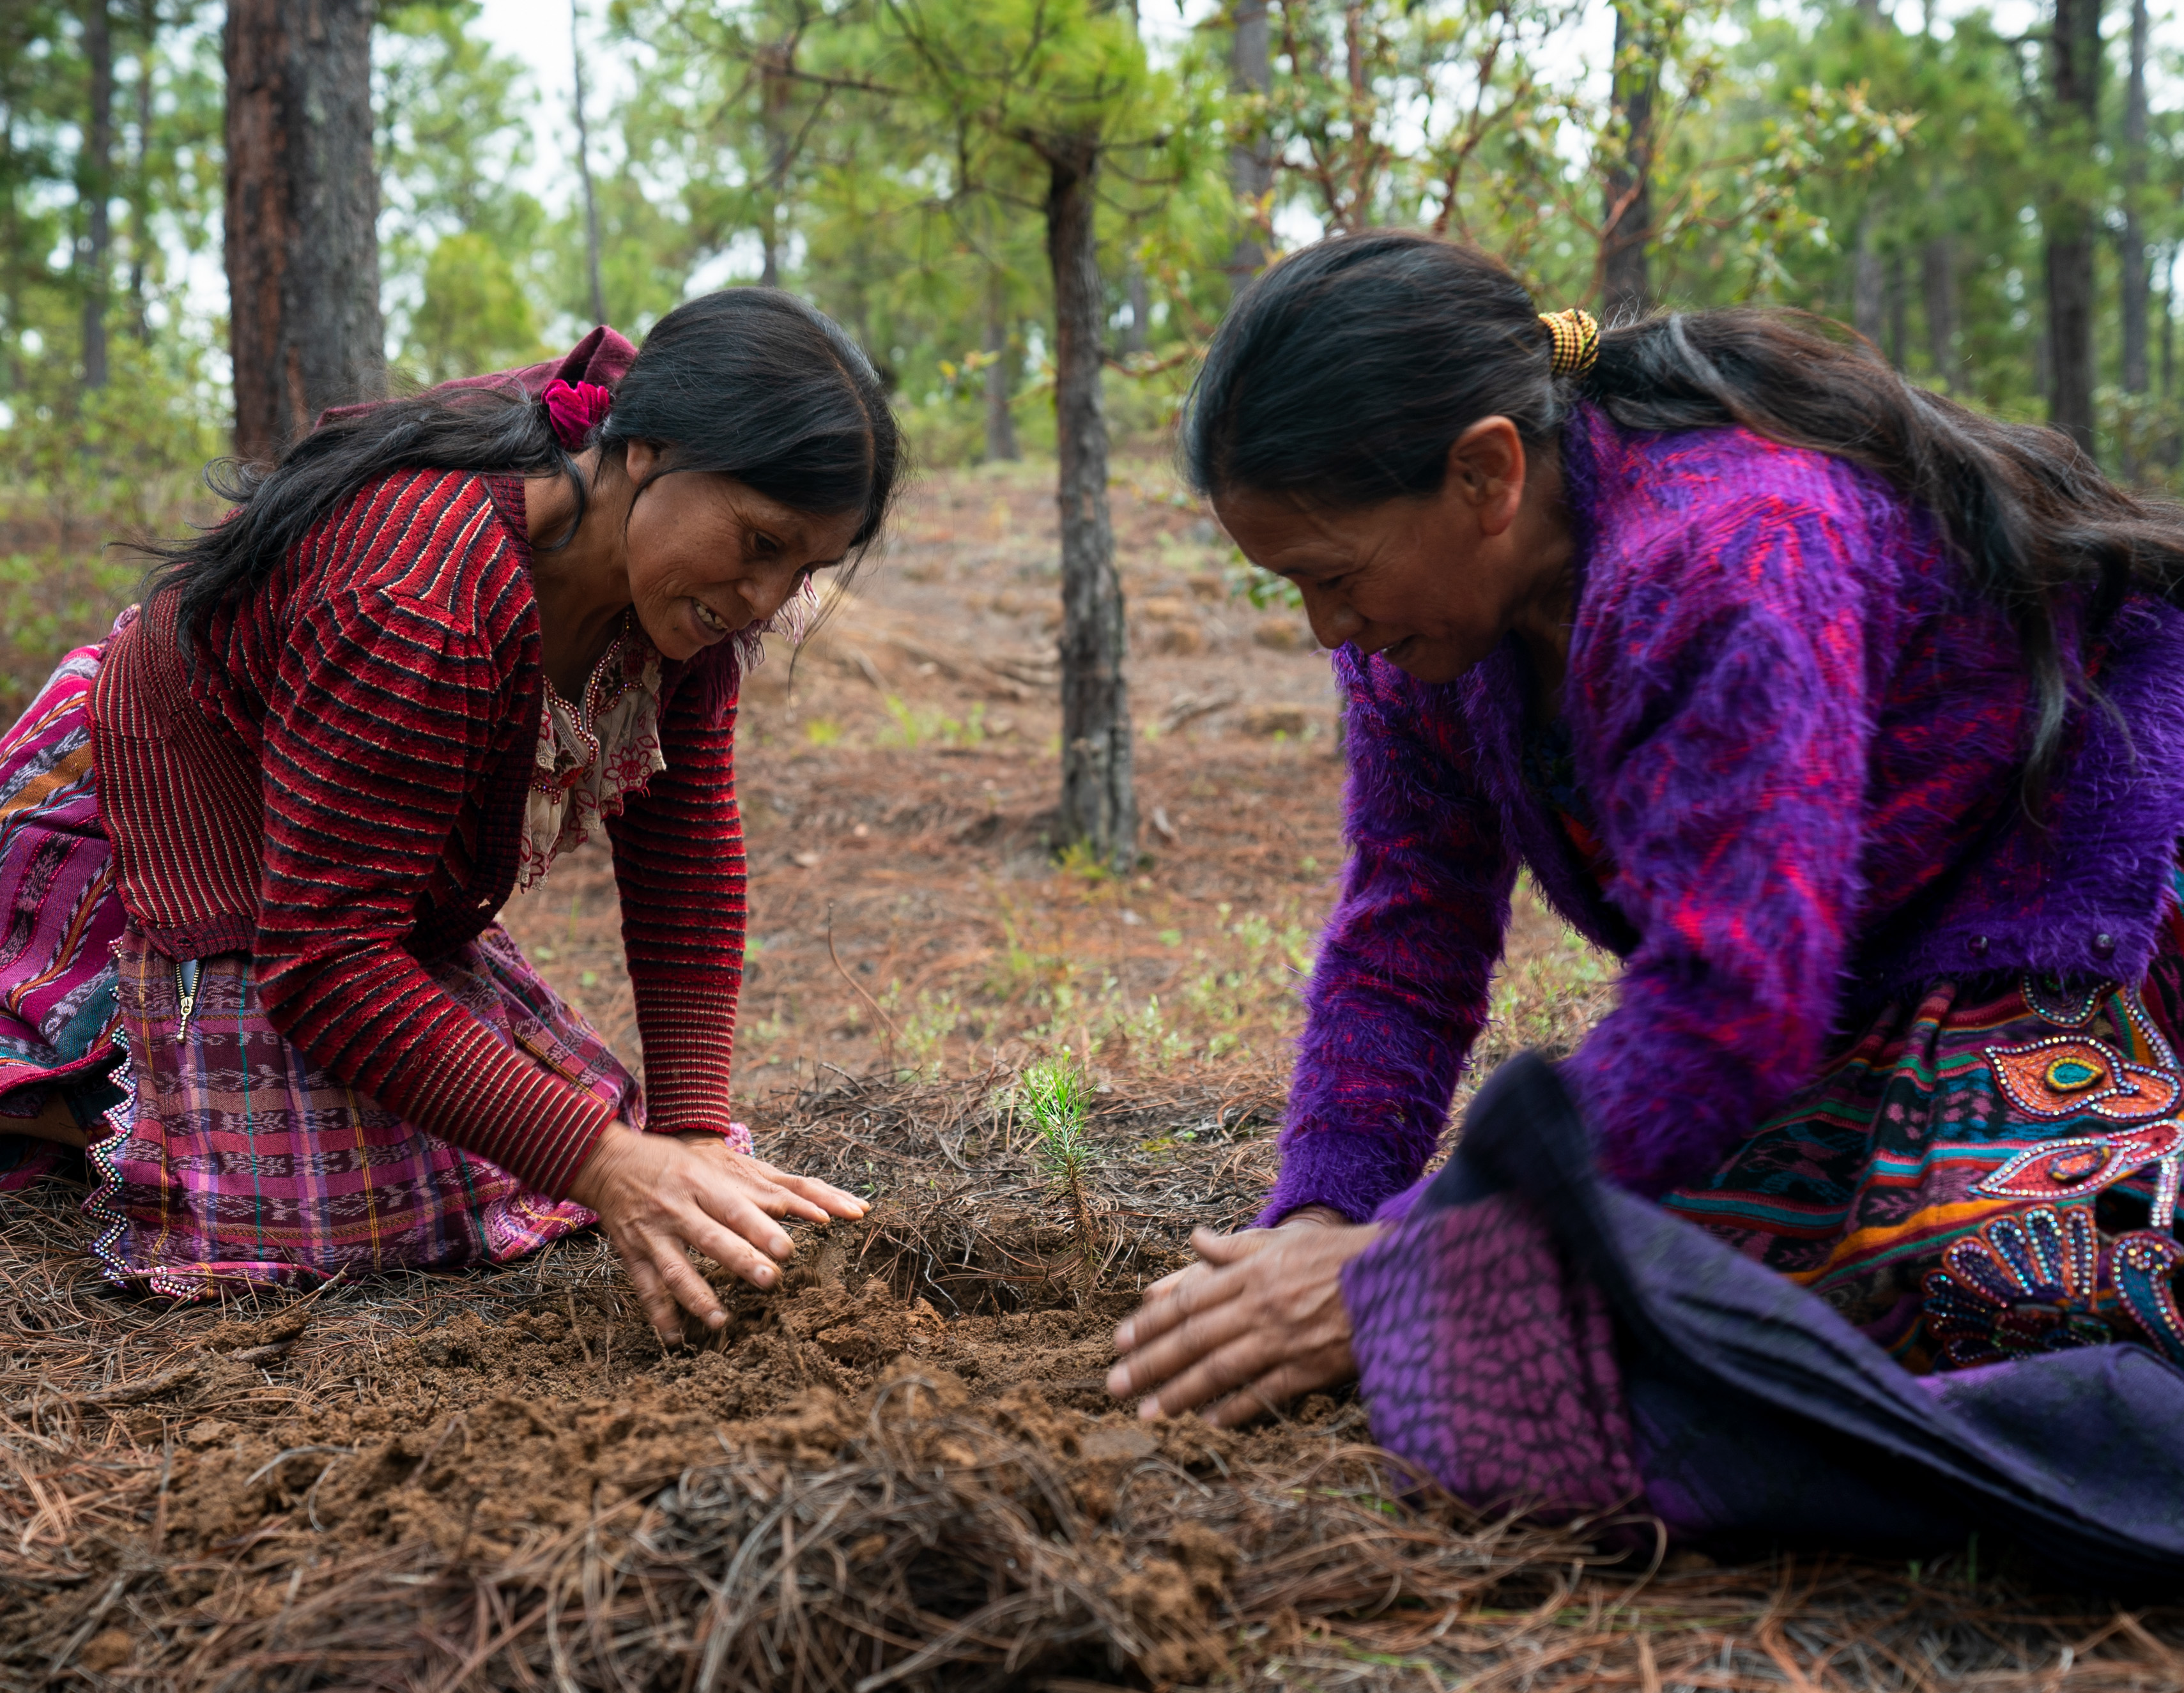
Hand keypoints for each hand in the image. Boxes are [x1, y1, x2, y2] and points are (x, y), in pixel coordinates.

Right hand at [568, 1124, 867, 1340]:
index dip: (760, 1229)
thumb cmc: (669, 1163)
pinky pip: (646, 1287)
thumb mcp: (705, 1166)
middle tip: (772, 1281)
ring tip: (722, 1321)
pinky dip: (659, 1314)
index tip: (787, 1249)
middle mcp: (676, 1210)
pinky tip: (675, 1337)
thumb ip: (742, 1191)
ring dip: (698, 1298)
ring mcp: (651, 1234)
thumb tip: (789, 1206)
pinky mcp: (632, 1253)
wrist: (608, 1161)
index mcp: (699, 1184)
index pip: (734, 1209)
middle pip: (711, 1239)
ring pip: (676, 1269)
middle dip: (742, 1261)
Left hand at [1106, 1216, 1379, 1427]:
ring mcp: (1283, 1338)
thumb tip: (1196, 1240)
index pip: (1188, 1299)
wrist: (1397, 1278)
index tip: (1120, 1342)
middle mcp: (1259, 1305)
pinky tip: (1208, 1423)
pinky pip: (1264, 1391)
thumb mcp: (1284, 1241)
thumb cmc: (1338, 1256)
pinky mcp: (1310, 1367)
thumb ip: (1236, 1246)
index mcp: (1250, 1273)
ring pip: (1220, 1367)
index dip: (1151, 1322)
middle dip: (1150, 1362)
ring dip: (1180, 1392)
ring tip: (1149, 1413)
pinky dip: (1235, 1408)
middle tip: (1115, 1386)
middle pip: (1194, 1337)